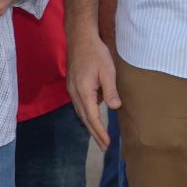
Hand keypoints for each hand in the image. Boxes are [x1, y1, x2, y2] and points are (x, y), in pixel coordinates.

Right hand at [67, 22, 120, 149]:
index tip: (107, 144)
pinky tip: (94, 117)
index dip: (100, 132)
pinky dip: (87, 115)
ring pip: (81, 113)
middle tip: (104, 147)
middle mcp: (75, 94)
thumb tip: (114, 108)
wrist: (80, 39)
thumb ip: (110, 90)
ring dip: (90, 126)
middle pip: (85, 119)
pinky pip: (80, 105)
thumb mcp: (107, 71)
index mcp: (84, 92)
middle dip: (94, 134)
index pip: (92, 118)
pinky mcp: (73, 86)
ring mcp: (72, 90)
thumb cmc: (96, 53)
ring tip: (100, 137)